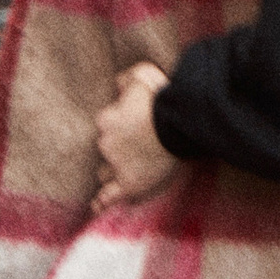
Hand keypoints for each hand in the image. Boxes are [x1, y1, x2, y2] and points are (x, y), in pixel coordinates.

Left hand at [96, 63, 177, 204]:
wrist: (181, 122)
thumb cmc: (164, 96)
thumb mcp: (143, 74)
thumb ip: (126, 78)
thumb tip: (118, 81)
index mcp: (106, 119)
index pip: (106, 124)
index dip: (120, 124)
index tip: (132, 123)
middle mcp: (106, 143)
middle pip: (105, 147)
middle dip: (117, 146)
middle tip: (137, 143)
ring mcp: (116, 165)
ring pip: (106, 171)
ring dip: (114, 168)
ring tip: (130, 167)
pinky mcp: (129, 185)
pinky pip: (109, 197)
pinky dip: (103, 201)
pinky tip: (98, 204)